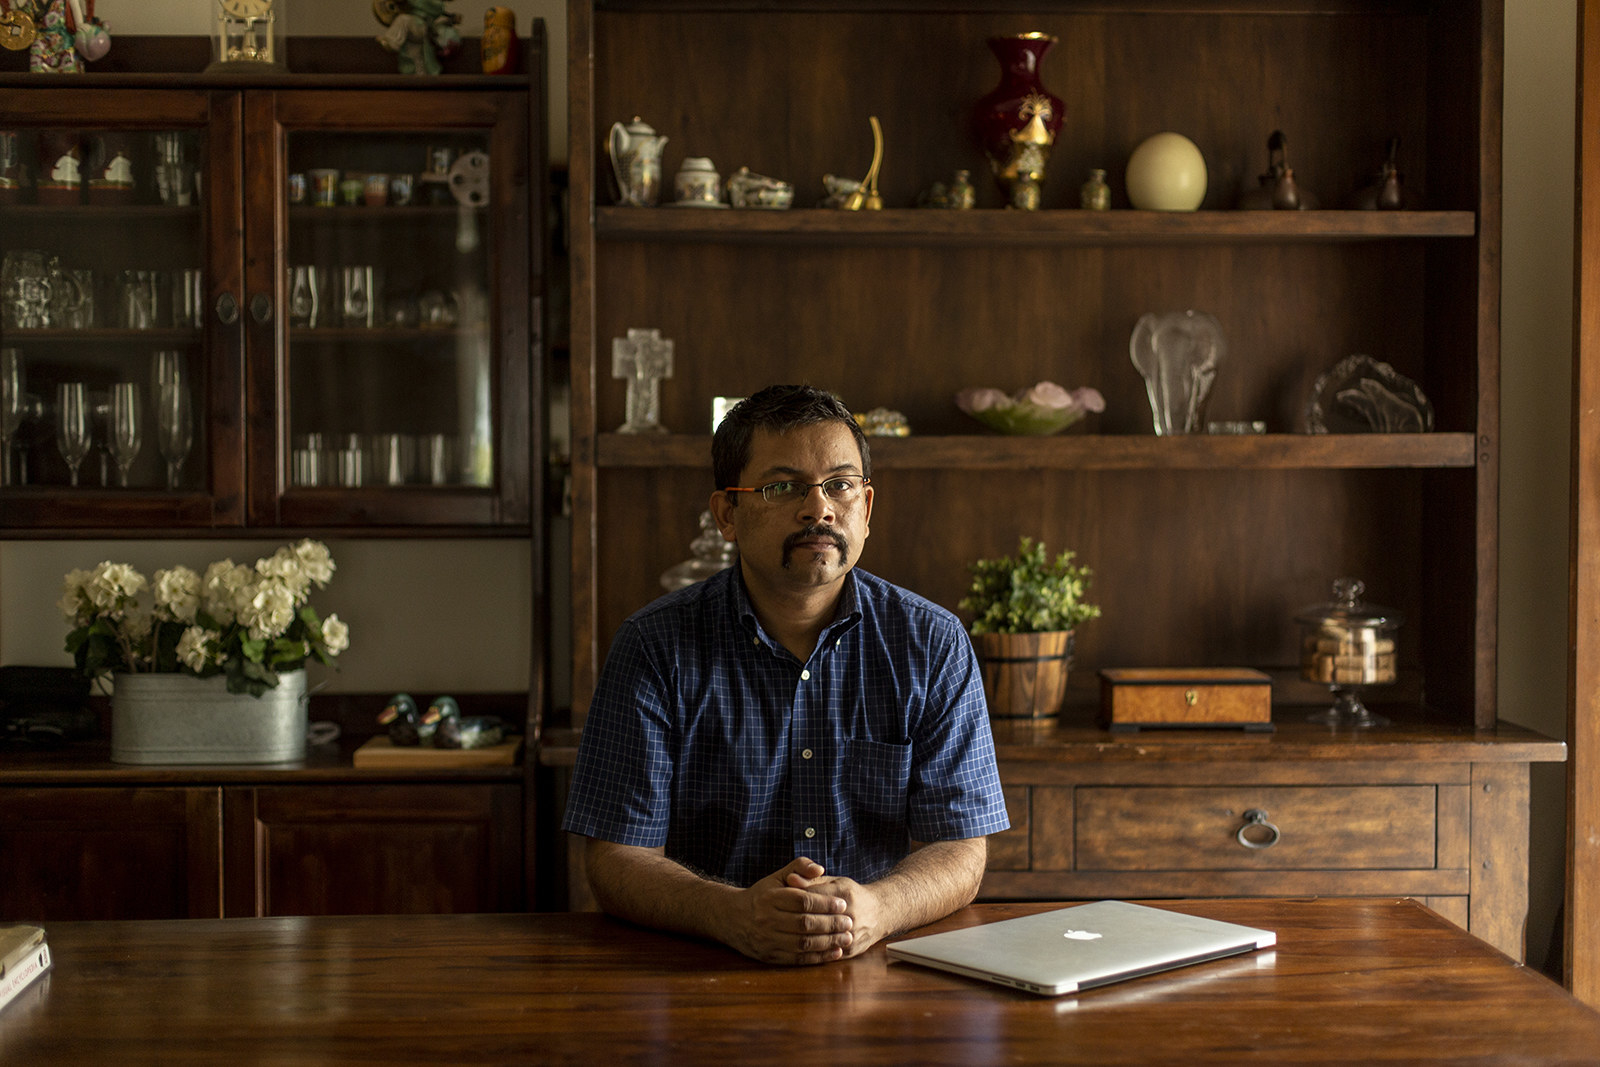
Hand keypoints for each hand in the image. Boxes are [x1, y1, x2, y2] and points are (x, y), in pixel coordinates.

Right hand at [724, 857, 854, 964]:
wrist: (733, 918)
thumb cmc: (762, 895)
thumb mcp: (777, 877)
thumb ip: (799, 867)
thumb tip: (820, 868)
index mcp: (770, 898)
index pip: (803, 901)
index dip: (825, 903)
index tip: (842, 904)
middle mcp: (767, 919)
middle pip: (805, 923)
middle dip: (830, 924)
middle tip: (849, 922)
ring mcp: (767, 940)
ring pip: (803, 943)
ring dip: (828, 942)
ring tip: (846, 938)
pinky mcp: (769, 957)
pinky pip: (798, 959)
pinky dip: (818, 957)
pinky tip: (834, 952)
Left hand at [785, 869, 886, 958]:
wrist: (880, 912)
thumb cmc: (852, 894)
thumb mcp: (834, 881)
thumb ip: (811, 880)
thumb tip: (790, 879)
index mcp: (844, 893)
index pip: (812, 897)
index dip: (793, 900)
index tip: (777, 901)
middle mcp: (851, 914)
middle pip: (815, 920)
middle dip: (793, 921)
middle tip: (775, 921)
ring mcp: (852, 933)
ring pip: (820, 939)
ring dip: (800, 938)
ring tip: (783, 935)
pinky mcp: (852, 949)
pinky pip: (828, 953)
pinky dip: (811, 952)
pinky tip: (797, 949)